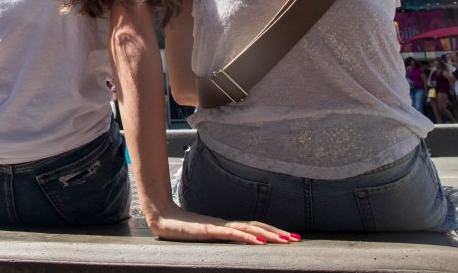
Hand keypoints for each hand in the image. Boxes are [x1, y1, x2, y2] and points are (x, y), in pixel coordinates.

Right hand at [147, 205, 299, 244]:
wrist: (161, 217)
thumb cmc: (181, 227)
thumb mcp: (205, 235)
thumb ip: (219, 235)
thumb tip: (235, 240)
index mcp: (227, 225)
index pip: (255, 227)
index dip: (273, 231)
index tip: (290, 237)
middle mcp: (226, 223)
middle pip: (257, 226)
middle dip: (278, 233)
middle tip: (296, 239)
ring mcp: (218, 225)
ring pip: (248, 228)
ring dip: (268, 235)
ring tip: (284, 240)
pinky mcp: (209, 229)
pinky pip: (231, 233)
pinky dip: (246, 236)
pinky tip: (257, 241)